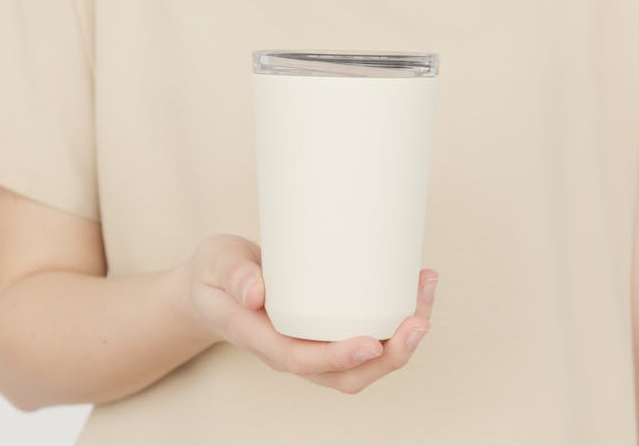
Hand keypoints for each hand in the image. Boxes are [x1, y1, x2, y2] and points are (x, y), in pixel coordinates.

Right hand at [184, 233, 436, 393]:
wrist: (214, 288)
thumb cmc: (216, 275)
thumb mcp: (216, 264)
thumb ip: (234, 274)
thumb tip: (256, 292)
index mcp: (263, 341)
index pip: (303, 361)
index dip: (340, 357)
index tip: (373, 342)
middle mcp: (293, 352)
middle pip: (347, 375)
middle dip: (391, 355)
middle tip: (420, 320)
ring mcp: (314, 346)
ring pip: (365, 362)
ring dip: (403, 338)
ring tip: (425, 291)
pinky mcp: (328, 331)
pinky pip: (367, 339)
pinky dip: (396, 321)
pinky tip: (414, 287)